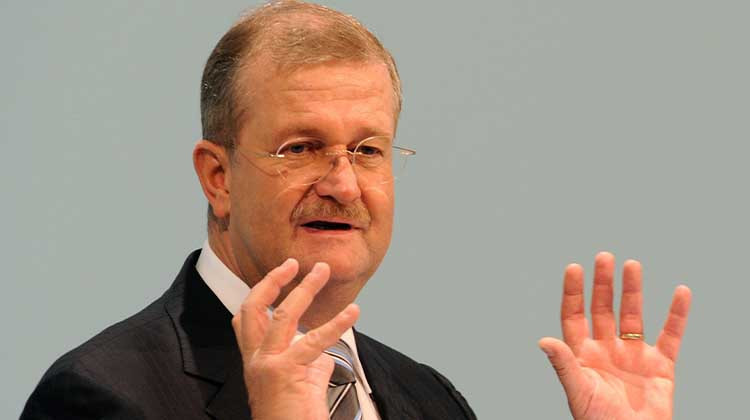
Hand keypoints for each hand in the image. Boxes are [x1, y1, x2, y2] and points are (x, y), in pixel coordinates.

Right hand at [232, 259, 359, 419]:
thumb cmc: (294, 418)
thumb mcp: (301, 385)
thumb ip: (310, 365)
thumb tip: (324, 353)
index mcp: (256, 361)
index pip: (243, 320)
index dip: (257, 293)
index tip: (277, 275)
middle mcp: (256, 360)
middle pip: (253, 308)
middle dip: (272, 280)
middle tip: (292, 262)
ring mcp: (268, 364)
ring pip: (283, 314)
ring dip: (306, 287)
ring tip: (322, 270)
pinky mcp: (285, 371)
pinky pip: (315, 340)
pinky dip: (338, 323)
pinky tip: (353, 312)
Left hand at [539, 252, 691, 419]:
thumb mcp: (578, 390)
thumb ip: (564, 363)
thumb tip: (543, 340)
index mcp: (583, 354)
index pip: (575, 315)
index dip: (573, 292)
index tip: (574, 268)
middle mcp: (607, 349)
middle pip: (603, 309)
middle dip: (603, 284)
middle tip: (604, 256)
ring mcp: (633, 355)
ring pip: (633, 315)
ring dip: (632, 291)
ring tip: (631, 265)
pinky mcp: (660, 365)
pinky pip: (670, 335)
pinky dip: (677, 315)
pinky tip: (680, 293)